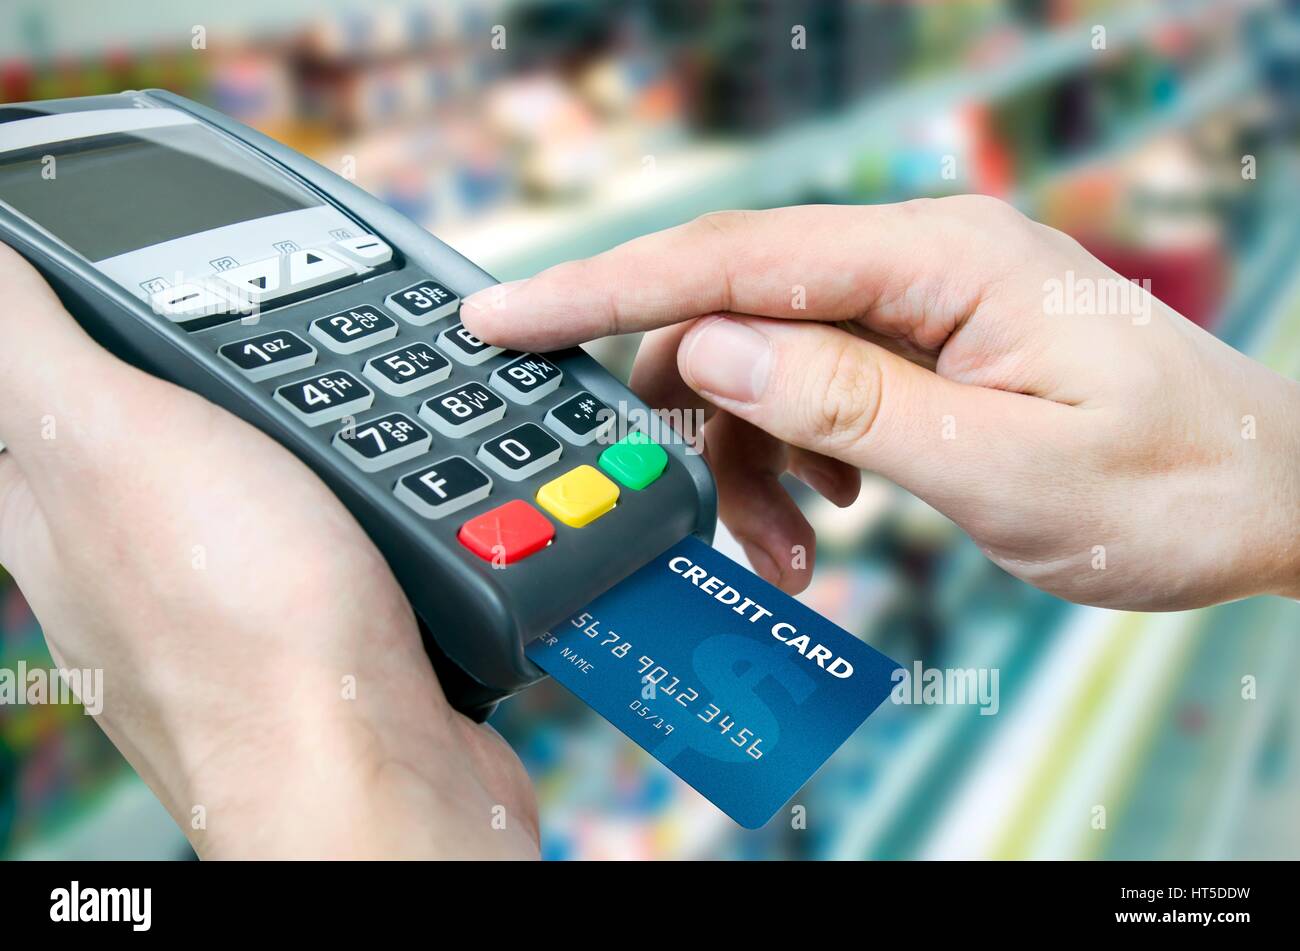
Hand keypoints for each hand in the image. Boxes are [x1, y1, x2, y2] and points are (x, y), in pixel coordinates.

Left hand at [0, 245, 537, 858]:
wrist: (378, 769)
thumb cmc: (247, 625)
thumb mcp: (113, 438)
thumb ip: (29, 345)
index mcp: (55, 512)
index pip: (27, 394)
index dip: (67, 321)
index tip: (129, 279)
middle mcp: (129, 565)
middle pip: (157, 429)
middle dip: (216, 369)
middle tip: (275, 315)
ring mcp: (234, 602)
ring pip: (264, 478)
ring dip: (315, 425)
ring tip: (367, 379)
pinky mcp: (328, 629)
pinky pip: (343, 532)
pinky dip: (373, 492)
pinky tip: (408, 476)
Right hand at [462, 198, 1299, 609]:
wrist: (1265, 499)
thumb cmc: (1167, 483)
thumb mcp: (1003, 465)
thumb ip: (849, 403)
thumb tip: (713, 352)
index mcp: (940, 261)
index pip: (735, 259)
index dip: (606, 290)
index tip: (507, 317)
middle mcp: (919, 263)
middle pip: (737, 310)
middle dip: (692, 415)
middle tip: (693, 512)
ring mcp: (918, 305)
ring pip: (768, 364)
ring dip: (752, 460)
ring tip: (794, 546)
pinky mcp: (922, 350)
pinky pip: (815, 390)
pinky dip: (794, 459)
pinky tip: (827, 512)